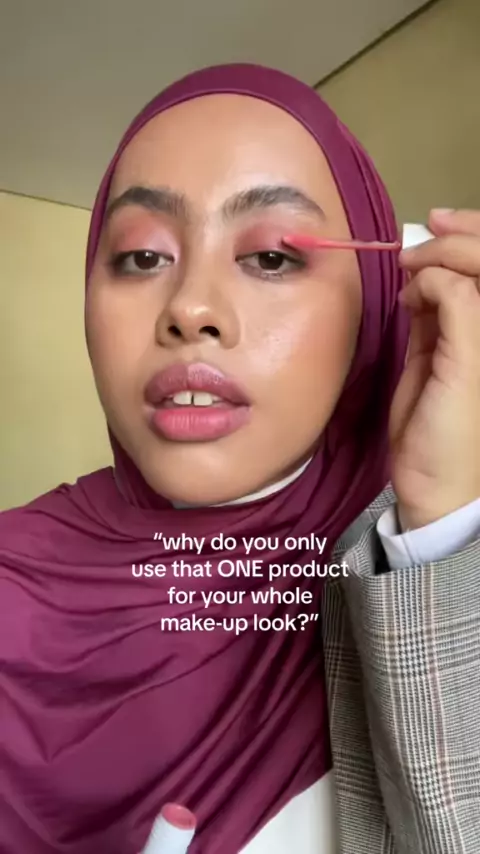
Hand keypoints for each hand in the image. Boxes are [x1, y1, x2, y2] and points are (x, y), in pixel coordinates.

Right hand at [389, 208, 479, 529]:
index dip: (469, 241)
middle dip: (458, 237)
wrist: (434, 481)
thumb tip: (431, 274)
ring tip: (409, 260)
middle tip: (424, 228)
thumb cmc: (460, 432)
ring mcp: (465, 332)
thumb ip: (459, 309)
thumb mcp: (467, 368)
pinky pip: (432, 301)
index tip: (432, 236)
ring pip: (457, 276)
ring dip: (437, 259)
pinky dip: (420, 287)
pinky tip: (407, 289)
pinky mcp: (438, 345)